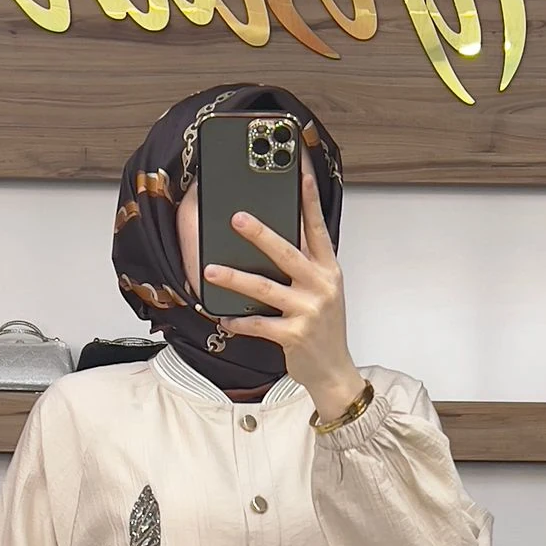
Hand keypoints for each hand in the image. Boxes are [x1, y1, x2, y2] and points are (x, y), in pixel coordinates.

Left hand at [203, 169, 364, 422]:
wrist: (334, 371)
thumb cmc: (324, 328)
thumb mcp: (324, 292)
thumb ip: (305, 266)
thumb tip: (274, 239)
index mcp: (328, 270)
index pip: (318, 228)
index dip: (309, 200)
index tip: (299, 174)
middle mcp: (320, 286)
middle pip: (286, 253)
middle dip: (260, 234)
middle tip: (236, 218)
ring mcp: (308, 311)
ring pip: (265, 289)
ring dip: (235, 279)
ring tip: (211, 270)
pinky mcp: (294, 335)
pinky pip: (259, 325)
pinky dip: (239, 322)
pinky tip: (223, 317)